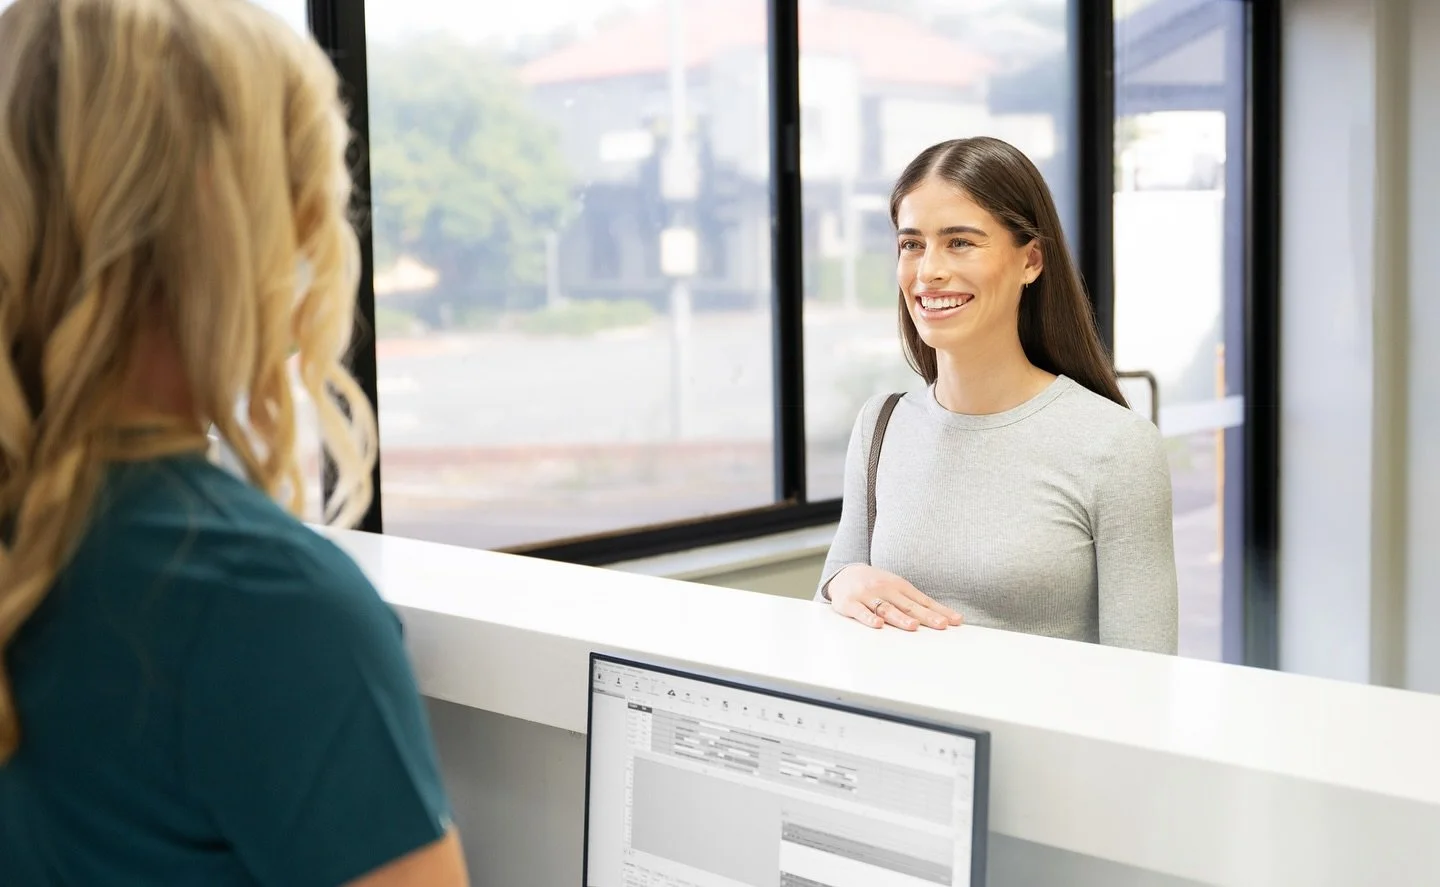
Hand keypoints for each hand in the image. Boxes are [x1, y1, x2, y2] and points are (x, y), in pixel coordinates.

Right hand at [825, 565, 962, 630]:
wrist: (844, 574)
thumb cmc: (876, 586)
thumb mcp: (896, 589)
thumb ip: (915, 603)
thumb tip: (943, 618)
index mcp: (900, 586)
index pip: (923, 601)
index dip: (939, 611)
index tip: (955, 621)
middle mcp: (886, 589)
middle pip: (908, 605)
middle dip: (926, 616)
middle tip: (941, 625)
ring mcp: (868, 595)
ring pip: (886, 608)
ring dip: (900, 618)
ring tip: (913, 626)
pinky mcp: (850, 603)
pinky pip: (860, 612)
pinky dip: (868, 618)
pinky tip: (877, 625)